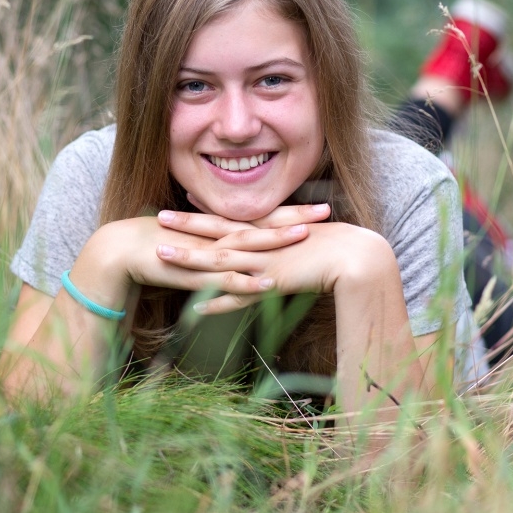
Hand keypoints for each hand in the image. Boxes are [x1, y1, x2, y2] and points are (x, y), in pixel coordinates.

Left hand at [155, 221, 394, 313]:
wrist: (354, 256)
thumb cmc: (335, 245)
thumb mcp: (305, 235)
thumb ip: (286, 237)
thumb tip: (279, 234)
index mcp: (268, 230)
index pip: (230, 218)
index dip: (205, 212)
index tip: (181, 203)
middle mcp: (261, 243)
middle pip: (216, 232)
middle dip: (186, 226)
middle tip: (158, 218)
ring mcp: (263, 262)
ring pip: (219, 259)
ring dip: (189, 257)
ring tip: (161, 254)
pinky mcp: (271, 282)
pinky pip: (238, 295)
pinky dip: (216, 301)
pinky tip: (194, 308)